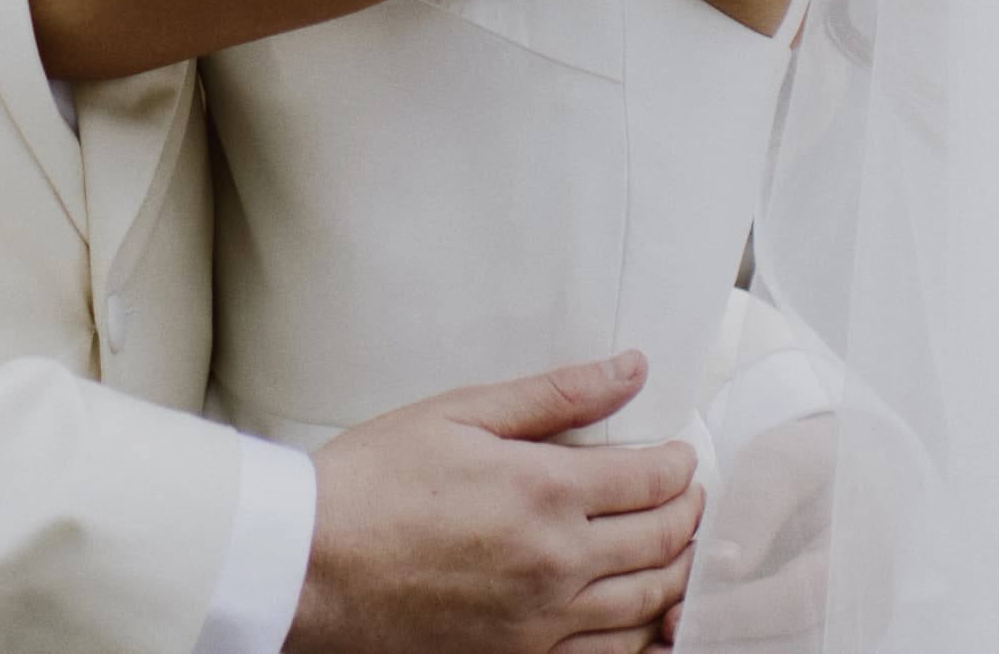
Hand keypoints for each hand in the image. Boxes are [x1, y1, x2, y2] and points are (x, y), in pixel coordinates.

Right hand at [290, 353, 703, 653]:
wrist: (310, 566)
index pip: (652, 479)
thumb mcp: (460, 413)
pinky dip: (640, 633)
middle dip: (688, 513)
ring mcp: (542, 621)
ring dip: (675, 572)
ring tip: (675, 547)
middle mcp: (556, 562)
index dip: (679, 464)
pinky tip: (641, 613)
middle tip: (689, 495)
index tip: (680, 455)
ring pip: (647, 604)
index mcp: (545, 491)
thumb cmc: (371, 484)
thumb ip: (555, 395)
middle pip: (662, 541)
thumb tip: (629, 370)